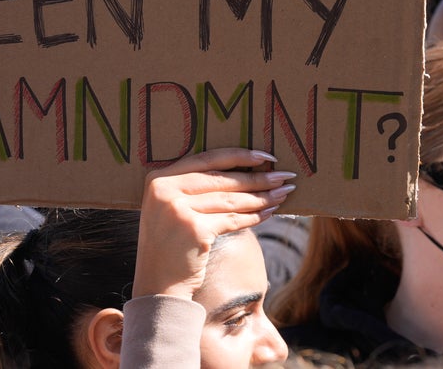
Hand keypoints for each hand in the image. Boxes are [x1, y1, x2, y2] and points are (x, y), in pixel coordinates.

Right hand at [132, 148, 296, 299]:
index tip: (265, 156)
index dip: (239, 156)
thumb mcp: (171, 209)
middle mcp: (165, 190)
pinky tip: (269, 212)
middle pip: (222, 179)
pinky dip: (254, 216)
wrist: (158, 286)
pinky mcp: (195, 229)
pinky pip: (233, 219)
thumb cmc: (170, 247)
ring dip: (261, 196)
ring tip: (282, 193)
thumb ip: (192, 188)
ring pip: (231, 199)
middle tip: (284, 176)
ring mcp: (179, 210)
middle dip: (257, 177)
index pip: (207, 159)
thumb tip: (243, 171)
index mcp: (158, 179)